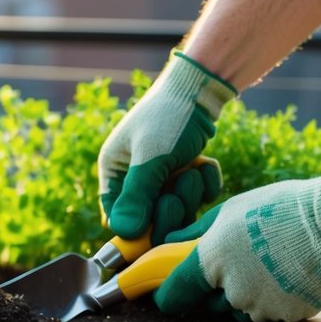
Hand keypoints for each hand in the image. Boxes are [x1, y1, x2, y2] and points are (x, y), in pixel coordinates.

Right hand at [99, 51, 235, 243]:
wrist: (202, 87)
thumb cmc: (169, 117)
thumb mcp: (151, 157)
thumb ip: (137, 196)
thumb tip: (123, 234)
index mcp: (114, 172)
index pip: (118, 218)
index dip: (138, 229)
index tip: (157, 227)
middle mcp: (135, 178)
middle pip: (151, 220)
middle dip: (171, 206)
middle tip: (182, 182)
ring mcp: (163, 177)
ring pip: (178, 210)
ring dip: (190, 194)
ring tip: (192, 168)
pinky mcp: (186, 174)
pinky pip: (198, 198)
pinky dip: (205, 185)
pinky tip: (204, 165)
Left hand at [153, 163, 320, 321]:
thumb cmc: (280, 209)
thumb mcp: (230, 210)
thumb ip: (194, 233)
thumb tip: (167, 244)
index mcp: (210, 263)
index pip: (174, 295)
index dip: (170, 293)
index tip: (173, 290)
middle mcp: (232, 291)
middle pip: (211, 303)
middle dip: (219, 288)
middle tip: (242, 260)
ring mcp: (262, 308)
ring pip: (243, 311)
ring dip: (249, 295)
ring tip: (271, 263)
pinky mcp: (288, 317)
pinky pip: (272, 315)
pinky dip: (276, 300)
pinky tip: (289, 274)